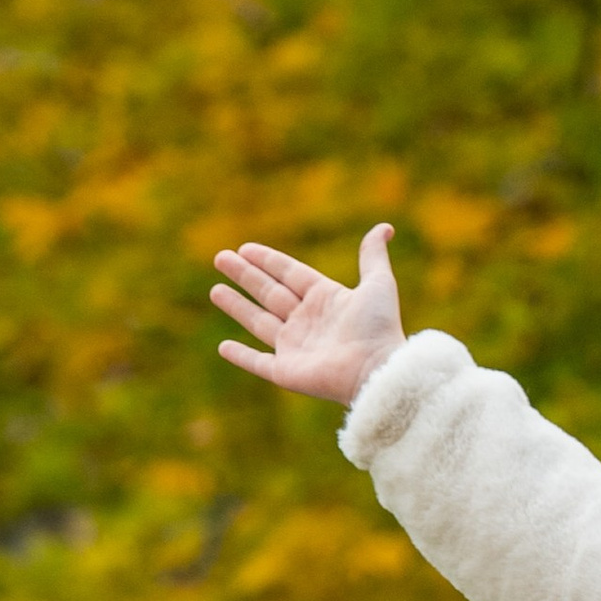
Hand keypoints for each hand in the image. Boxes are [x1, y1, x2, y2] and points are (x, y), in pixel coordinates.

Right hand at [210, 222, 404, 406]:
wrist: (376, 370)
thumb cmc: (378, 328)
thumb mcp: (379, 283)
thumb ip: (373, 255)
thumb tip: (385, 227)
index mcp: (325, 299)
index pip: (290, 274)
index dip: (268, 260)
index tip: (245, 248)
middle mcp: (307, 322)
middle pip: (269, 293)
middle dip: (245, 275)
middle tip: (220, 258)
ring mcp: (295, 348)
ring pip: (258, 322)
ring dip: (236, 307)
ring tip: (215, 290)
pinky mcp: (286, 372)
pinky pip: (258, 362)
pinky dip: (240, 356)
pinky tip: (223, 346)